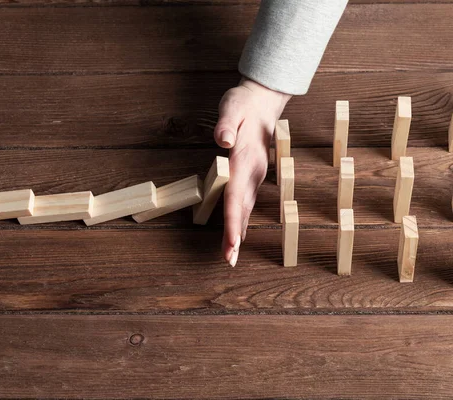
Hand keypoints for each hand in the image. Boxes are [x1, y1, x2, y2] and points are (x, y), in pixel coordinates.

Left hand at [214, 78, 290, 266]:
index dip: (234, 221)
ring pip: (246, 208)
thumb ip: (227, 124)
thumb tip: (223, 141)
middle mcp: (253, 171)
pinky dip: (241, 220)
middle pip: (243, 208)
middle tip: (229, 260)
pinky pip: (246, 202)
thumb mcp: (232, 106)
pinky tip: (238, 235)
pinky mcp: (253, 175)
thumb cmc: (244, 104)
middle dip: (236, 236)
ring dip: (239, 232)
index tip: (232, 242)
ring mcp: (255, 175)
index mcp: (245, 159)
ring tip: (231, 255)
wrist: (264, 100)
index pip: (237, 194)